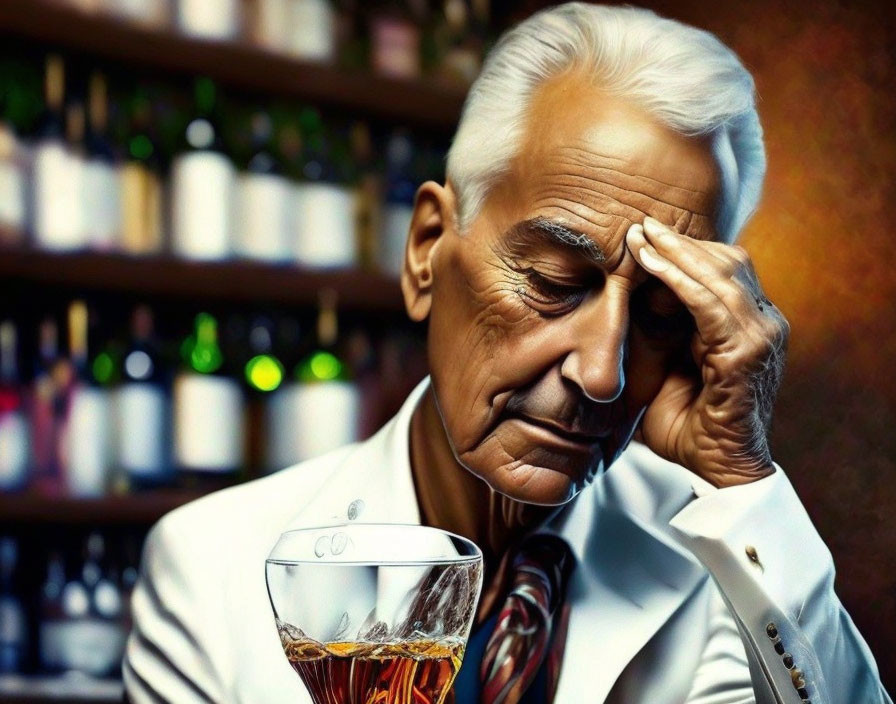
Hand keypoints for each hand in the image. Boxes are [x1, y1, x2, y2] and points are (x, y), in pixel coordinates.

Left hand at [625, 217, 788, 487]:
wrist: (717, 471)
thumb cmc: (687, 424)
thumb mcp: (664, 366)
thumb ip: (654, 332)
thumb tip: (619, 298)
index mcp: (747, 325)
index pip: (722, 270)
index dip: (684, 248)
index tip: (644, 233)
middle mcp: (762, 323)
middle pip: (726, 260)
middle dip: (680, 240)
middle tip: (640, 222)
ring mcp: (760, 335)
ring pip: (719, 272)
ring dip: (675, 250)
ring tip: (639, 233)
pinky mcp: (746, 352)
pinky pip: (709, 302)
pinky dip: (677, 278)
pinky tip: (647, 262)